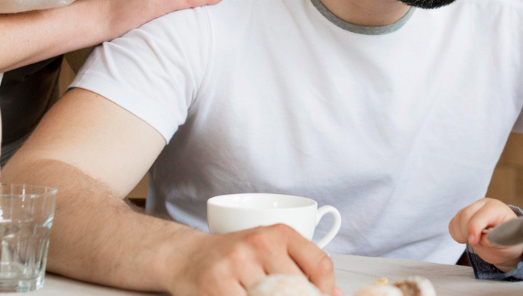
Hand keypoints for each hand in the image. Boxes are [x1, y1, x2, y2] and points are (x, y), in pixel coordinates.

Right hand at [168, 226, 337, 295]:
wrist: (186, 257)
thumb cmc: (233, 258)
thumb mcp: (269, 253)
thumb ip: (302, 269)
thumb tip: (337, 295)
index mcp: (278, 233)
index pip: (320, 265)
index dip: (326, 291)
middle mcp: (258, 244)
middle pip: (298, 288)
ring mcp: (236, 265)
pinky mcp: (217, 285)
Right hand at [448, 198, 522, 270]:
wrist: (504, 242)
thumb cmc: (509, 239)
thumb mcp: (509, 241)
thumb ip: (498, 239)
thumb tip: (484, 240)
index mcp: (497, 208)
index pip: (482, 214)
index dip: (475, 227)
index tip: (473, 242)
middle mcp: (482, 205)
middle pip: (466, 215)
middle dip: (467, 232)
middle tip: (475, 243)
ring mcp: (471, 209)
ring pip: (457, 219)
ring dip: (461, 234)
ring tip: (475, 241)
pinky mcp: (463, 217)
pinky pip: (453, 224)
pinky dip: (456, 234)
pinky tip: (467, 238)